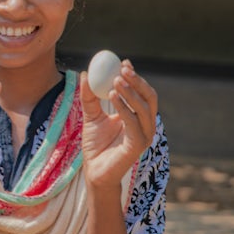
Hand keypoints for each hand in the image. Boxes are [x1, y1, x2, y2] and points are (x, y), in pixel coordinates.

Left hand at [79, 60, 157, 190]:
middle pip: (149, 97)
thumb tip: (84, 73)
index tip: (123, 63)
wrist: (94, 171)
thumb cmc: (95, 145)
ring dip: (131, 92)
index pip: (142, 92)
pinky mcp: (138, 145)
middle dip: (138, 81)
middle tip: (123, 69)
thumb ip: (89, 96)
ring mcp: (144, 135)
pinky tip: (112, 96)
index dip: (135, 77)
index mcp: (138, 116)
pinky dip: (124, 107)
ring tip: (115, 81)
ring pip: (145, 108)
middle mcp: (145, 124)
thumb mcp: (90, 115)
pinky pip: (134, 122)